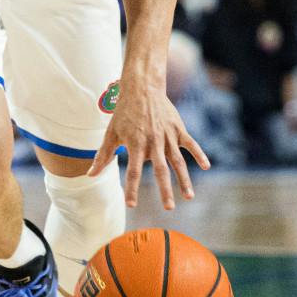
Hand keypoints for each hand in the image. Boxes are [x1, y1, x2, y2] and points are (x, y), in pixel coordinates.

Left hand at [88, 80, 211, 210]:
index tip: (131, 205)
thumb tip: (90, 175)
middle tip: (168, 208)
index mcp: (135, 144)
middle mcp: (153, 142)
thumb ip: (103, 156)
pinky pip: (190, 143)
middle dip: (165, 190)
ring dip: (184, 180)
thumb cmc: (124, 112)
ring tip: (189, 197)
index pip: (132, 171)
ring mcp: (167, 136)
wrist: (142, 88)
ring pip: (178, 161)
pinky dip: (199, 154)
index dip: (131, 189)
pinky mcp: (177, 129)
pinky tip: (207, 166)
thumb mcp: (111, 133)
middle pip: (160, 170)